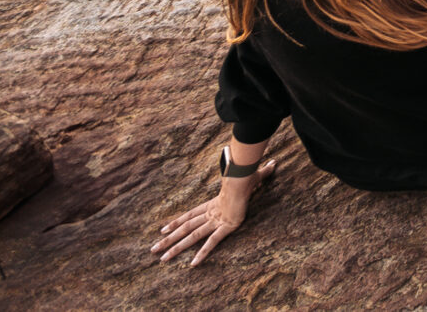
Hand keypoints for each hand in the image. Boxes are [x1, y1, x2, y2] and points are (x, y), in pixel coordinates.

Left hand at [152, 157, 276, 264]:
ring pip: (192, 236)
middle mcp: (211, 214)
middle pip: (185, 228)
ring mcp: (216, 220)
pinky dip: (202, 253)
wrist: (244, 177)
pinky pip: (212, 242)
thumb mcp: (254, 176)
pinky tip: (192, 264)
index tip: (162, 230)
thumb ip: (263, 172)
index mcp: (213, 203)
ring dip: (175, 248)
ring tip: (161, 258)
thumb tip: (274, 162)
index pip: (189, 215)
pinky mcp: (225, 226)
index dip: (175, 222)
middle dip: (168, 239)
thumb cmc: (248, 175)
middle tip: (152, 250)